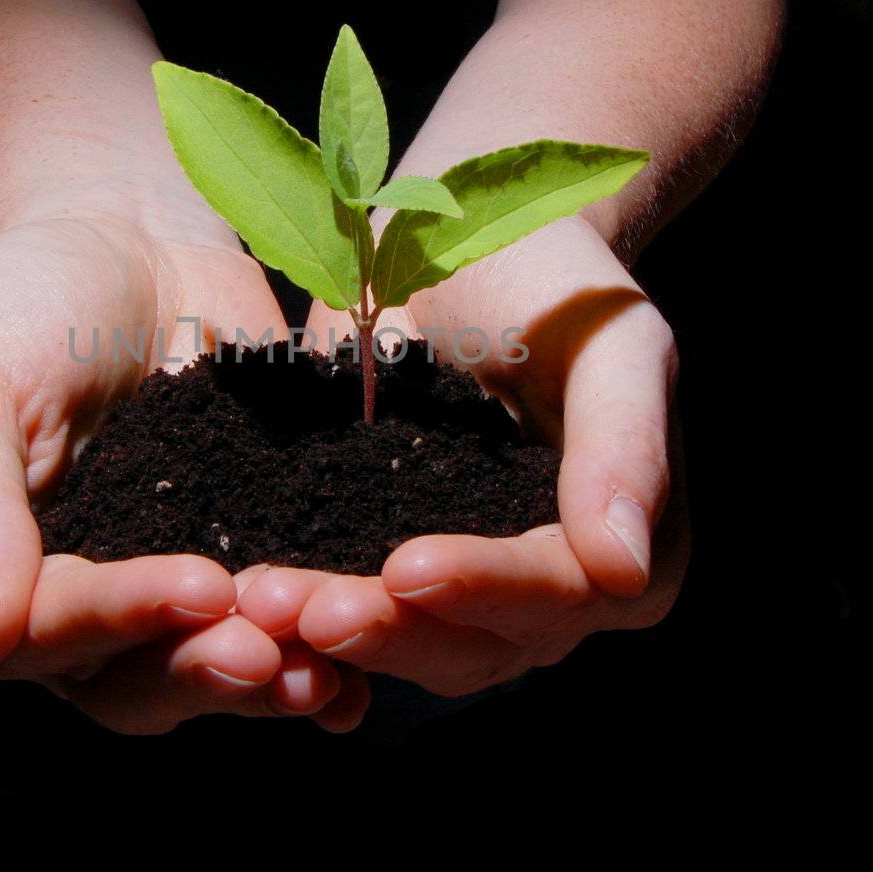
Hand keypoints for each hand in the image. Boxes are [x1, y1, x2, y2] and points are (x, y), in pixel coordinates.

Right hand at [0, 210, 368, 732]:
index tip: (200, 590)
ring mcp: (166, 592)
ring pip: (211, 667)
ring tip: (330, 668)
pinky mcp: (246, 559)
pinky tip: (375, 657)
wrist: (126, 238)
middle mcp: (79, 615)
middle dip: (204, 673)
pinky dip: (325, 650)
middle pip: (133, 685)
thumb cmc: (25, 300)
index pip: (51, 635)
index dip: (123, 622)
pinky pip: (280, 623)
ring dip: (269, 679)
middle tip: (271, 654)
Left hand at [268, 214, 686, 695]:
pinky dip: (301, 605)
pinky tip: (240, 596)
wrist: (471, 232)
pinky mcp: (388, 559)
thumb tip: (625, 573)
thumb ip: (625, 447)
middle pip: (472, 641)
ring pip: (403, 639)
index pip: (555, 591)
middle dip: (387, 629)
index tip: (405, 569)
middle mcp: (552, 596)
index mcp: (632, 555)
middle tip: (301, 609)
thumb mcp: (612, 339)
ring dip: (330, 628)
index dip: (481, 587)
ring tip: (257, 604)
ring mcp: (468, 589)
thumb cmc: (559, 277)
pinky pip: (349, 604)